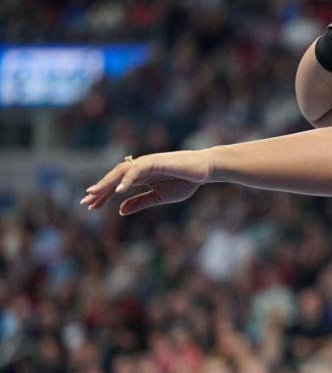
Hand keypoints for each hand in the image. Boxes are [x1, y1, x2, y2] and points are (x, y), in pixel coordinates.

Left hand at [80, 150, 212, 215]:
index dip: (104, 195)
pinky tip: (119, 191)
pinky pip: (137, 170)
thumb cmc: (186, 181)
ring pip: (122, 171)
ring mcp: (148, 163)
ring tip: (95, 194)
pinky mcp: (156, 161)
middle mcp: (141, 167)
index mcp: (141, 176)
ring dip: (107, 182)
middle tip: (86, 202)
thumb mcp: (159, 197)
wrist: (205, 170)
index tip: (90, 207)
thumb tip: (120, 210)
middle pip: (115, 177)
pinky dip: (127, 179)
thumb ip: (140, 202)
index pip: (117, 185)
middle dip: (101, 189)